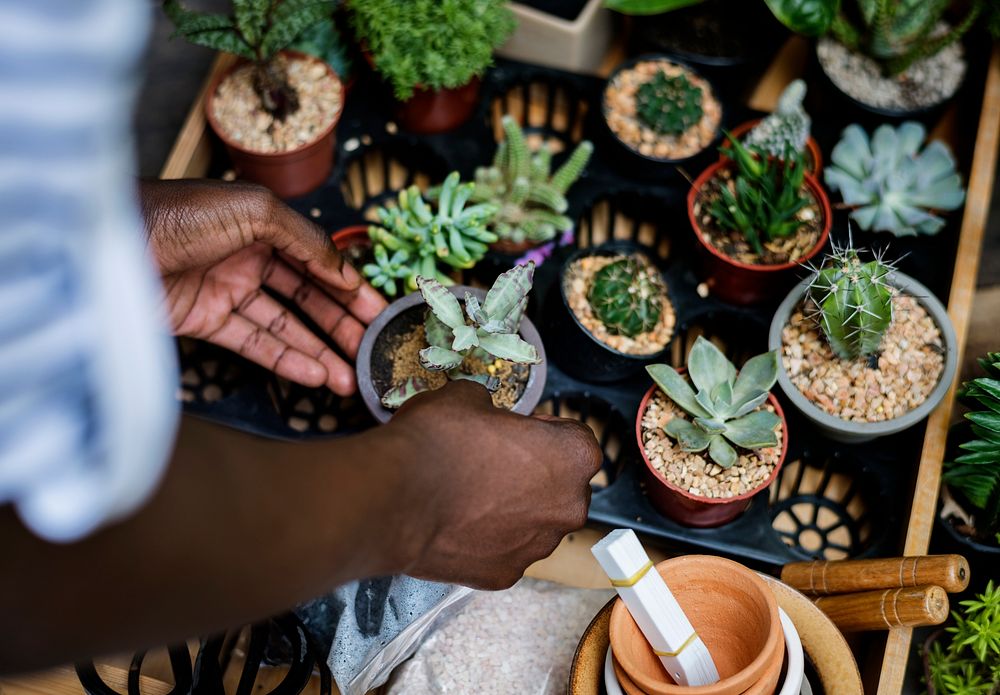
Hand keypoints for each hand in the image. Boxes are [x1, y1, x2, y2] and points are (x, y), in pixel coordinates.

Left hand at [141, 179, 385, 394]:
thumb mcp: (255, 210)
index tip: (380, 314)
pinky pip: (254, 343)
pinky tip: (315, 375)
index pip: (318, 260)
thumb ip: (305, 240)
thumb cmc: (178, 214)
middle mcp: (246, 256)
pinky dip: (286, 360)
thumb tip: (345, 272)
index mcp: (261, 224)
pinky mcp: (204, 321)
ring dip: (320, 351)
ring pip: (284, 325)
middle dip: (342, 325)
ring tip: (350, 378)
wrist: (108, 246)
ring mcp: (225, 290)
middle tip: (373, 351)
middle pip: (307, 296)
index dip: (350, 287)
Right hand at [384, 381, 602, 589]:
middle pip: (562, 487)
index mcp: (573, 455)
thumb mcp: (467, 397)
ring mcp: (536, 547)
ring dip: (513, 509)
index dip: (545, 431)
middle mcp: (568, 507)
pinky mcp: (505, 575)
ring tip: (471, 496)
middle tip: (495, 464)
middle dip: (536, 476)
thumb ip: (490, 407)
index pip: (576, 439)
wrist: (395, 497)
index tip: (520, 432)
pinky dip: (488, 540)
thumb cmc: (438, 441)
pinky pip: (504, 551)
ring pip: (534, 523)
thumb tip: (483, 415)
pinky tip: (458, 524)